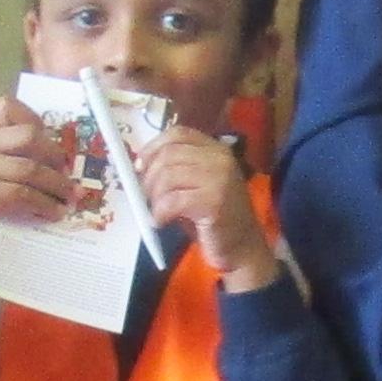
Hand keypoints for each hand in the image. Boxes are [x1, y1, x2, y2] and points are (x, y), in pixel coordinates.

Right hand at [0, 96, 83, 262]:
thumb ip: (12, 154)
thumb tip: (60, 160)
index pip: (8, 107)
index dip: (34, 119)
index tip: (51, 139)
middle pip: (29, 135)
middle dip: (55, 155)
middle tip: (67, 172)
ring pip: (32, 169)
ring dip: (57, 185)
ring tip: (70, 197)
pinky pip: (25, 194)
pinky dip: (46, 204)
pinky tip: (55, 212)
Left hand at [136, 126, 276, 289]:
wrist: (242, 247)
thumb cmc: (214, 218)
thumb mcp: (197, 185)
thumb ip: (176, 168)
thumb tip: (139, 164)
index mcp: (216, 149)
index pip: (178, 133)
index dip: (153, 147)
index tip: (140, 166)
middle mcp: (220, 158)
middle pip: (169, 154)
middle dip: (149, 177)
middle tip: (145, 197)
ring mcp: (220, 178)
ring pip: (167, 176)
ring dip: (154, 198)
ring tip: (157, 212)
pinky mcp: (214, 202)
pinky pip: (172, 201)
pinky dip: (159, 213)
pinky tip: (162, 222)